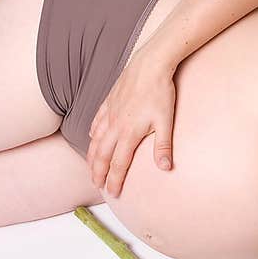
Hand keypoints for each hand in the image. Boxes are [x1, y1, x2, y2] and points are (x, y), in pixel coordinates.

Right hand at [86, 48, 177, 197]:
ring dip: (92, 156)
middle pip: (102, 155)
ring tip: (91, 167)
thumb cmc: (160, 94)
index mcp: (129, 133)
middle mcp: (115, 125)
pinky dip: (92, 133)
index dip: (115, 180)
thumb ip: (163, 146)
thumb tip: (165, 168)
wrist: (150, 65)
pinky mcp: (108, 102)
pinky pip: (96, 122)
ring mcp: (110, 113)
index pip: (119, 163)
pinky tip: (91, 138)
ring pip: (95, 140)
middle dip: (98, 172)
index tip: (112, 193)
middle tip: (96, 185)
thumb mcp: (166, 122)